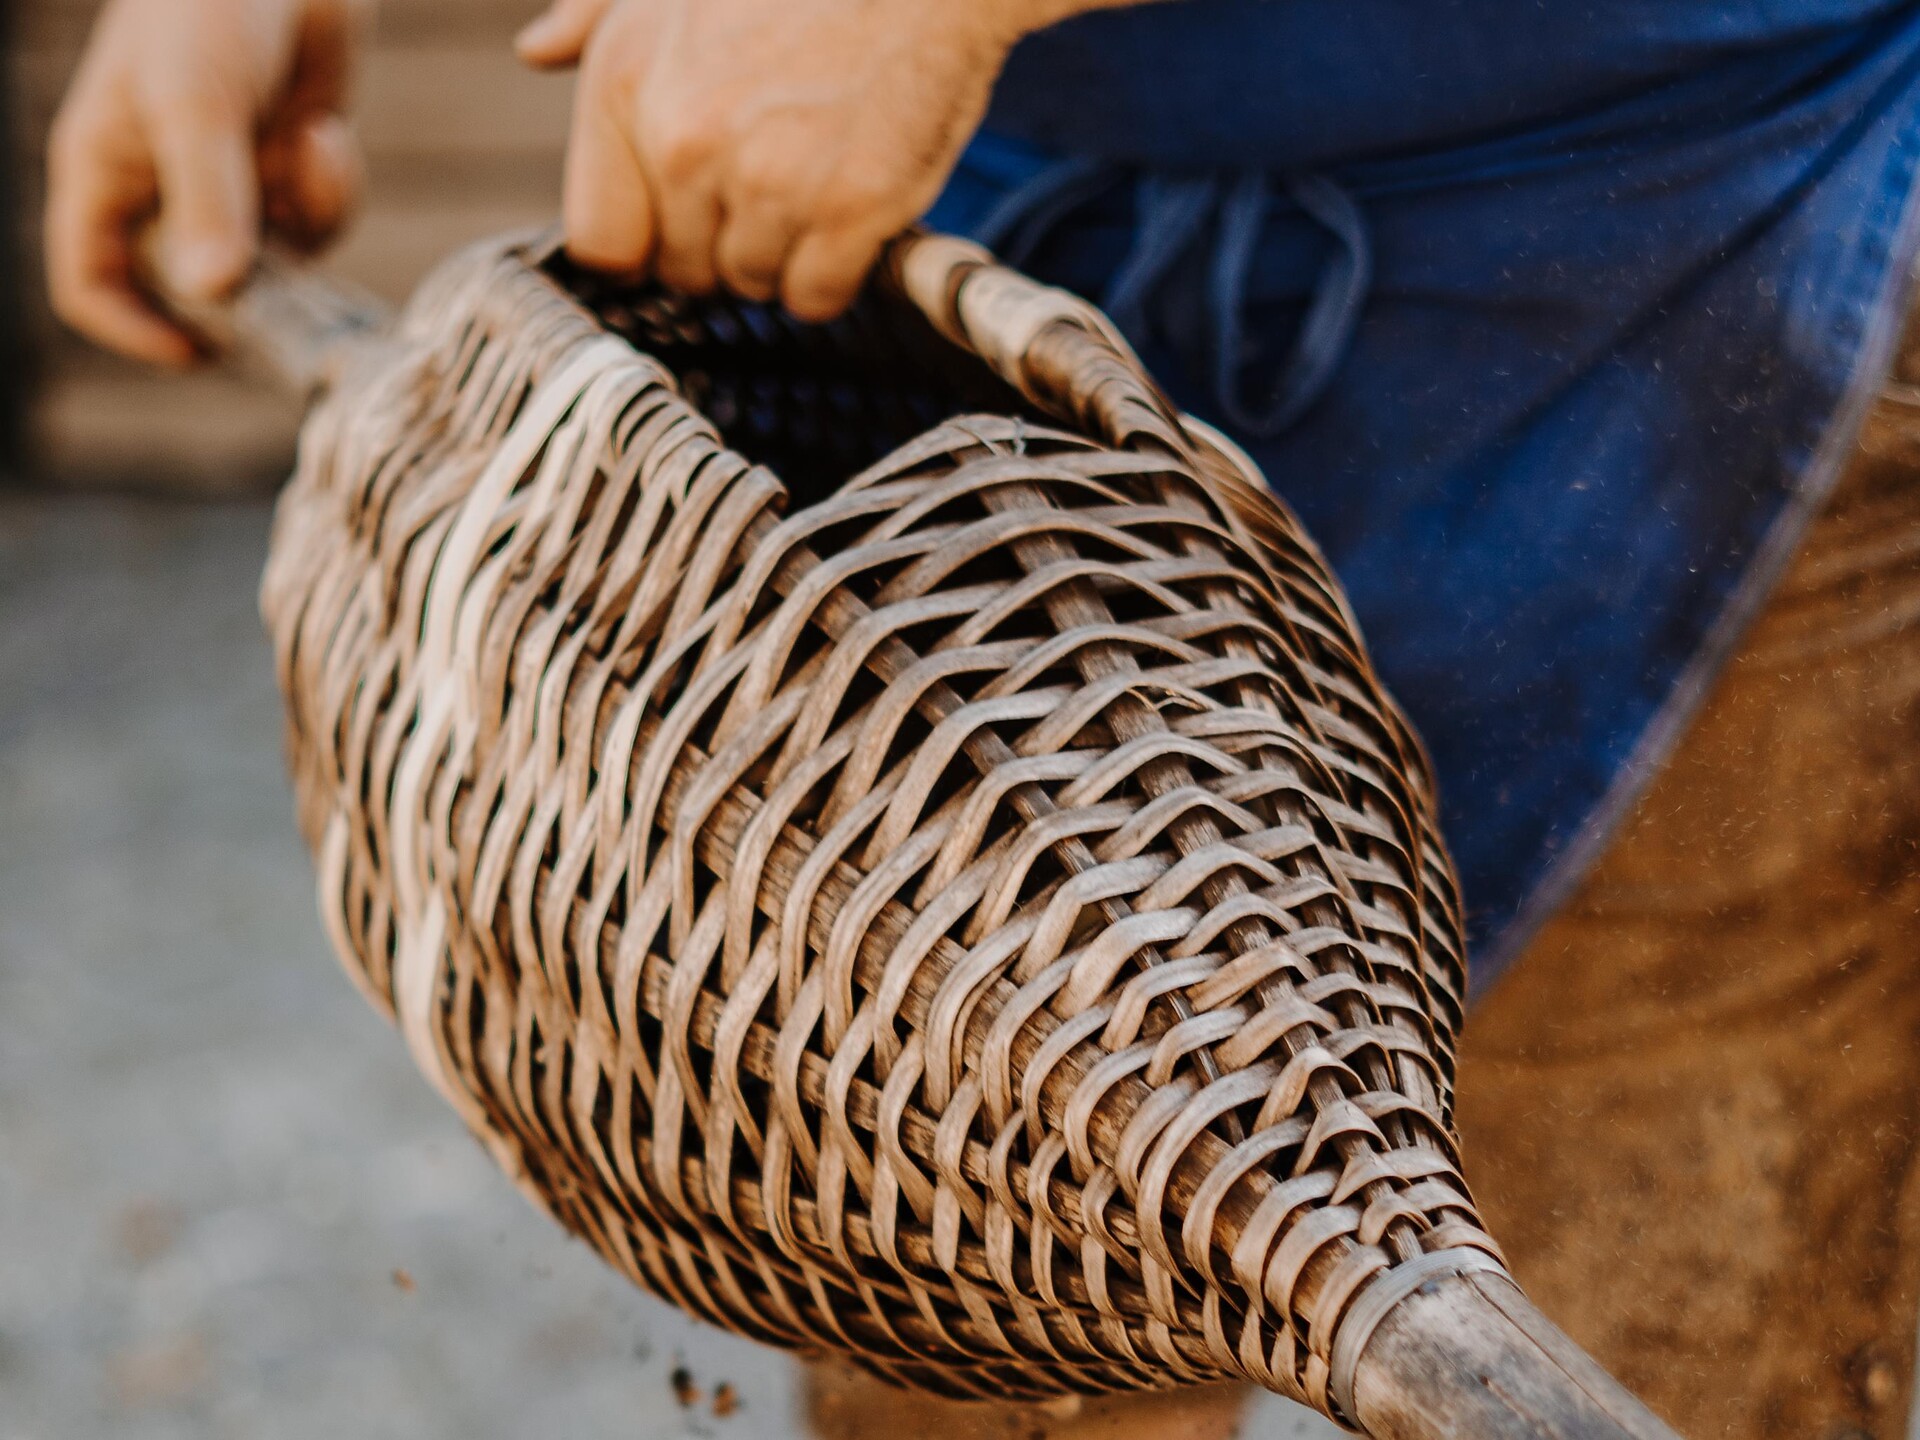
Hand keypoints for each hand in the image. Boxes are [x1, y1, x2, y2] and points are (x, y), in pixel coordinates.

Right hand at [46, 0, 364, 365]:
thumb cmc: (210, 6)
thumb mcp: (198, 103)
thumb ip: (208, 199)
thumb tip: (214, 294)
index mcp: (107, 171)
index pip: (92, 282)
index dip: (135, 330)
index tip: (200, 353)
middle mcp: (165, 187)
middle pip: (195, 289)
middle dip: (252, 291)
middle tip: (296, 293)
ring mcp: (232, 181)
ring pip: (274, 259)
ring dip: (303, 219)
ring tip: (307, 144)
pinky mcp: (289, 167)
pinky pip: (315, 221)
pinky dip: (329, 189)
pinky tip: (326, 133)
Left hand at [517, 0, 1035, 320]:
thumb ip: (594, 17)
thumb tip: (538, 49)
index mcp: (628, 85)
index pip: (600, 239)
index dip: (642, 242)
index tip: (674, 229)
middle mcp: (686, 142)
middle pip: (682, 270)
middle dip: (720, 243)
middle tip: (767, 184)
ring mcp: (770, 181)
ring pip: (751, 283)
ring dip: (781, 254)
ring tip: (811, 182)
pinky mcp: (850, 211)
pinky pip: (815, 295)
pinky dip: (833, 274)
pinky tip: (847, 219)